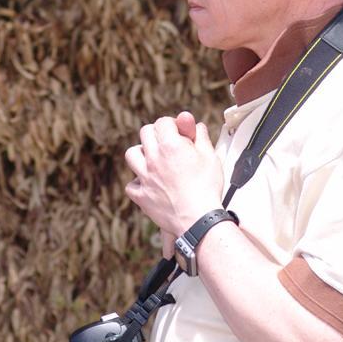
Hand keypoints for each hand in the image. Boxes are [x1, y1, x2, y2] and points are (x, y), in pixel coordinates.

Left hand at [125, 112, 223, 236]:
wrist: (199, 219)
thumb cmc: (207, 189)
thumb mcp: (211, 157)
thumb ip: (201, 137)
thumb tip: (197, 126)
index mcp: (171, 145)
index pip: (163, 122)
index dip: (173, 124)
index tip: (179, 132)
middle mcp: (154, 158)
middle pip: (145, 133)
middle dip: (157, 134)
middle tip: (167, 143)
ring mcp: (145, 177)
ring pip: (131, 154)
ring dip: (141, 153)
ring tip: (153, 160)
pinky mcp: (141, 196)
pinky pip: (131, 184)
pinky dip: (138, 182)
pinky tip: (150, 184)